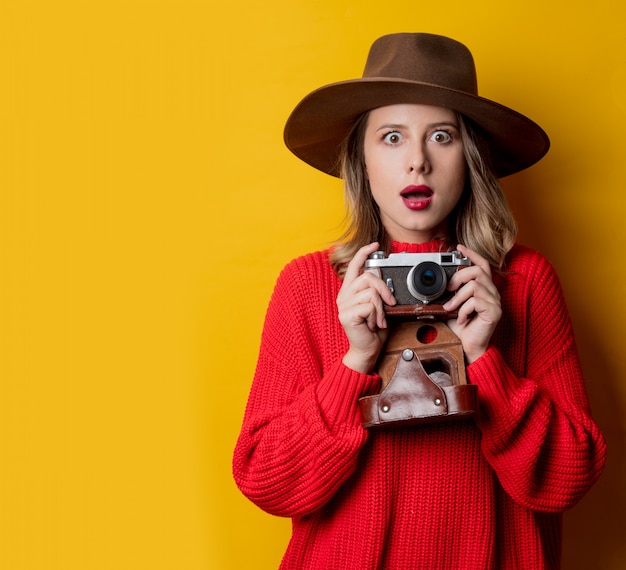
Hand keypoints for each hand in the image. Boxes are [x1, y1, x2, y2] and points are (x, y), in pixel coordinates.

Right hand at [337, 242, 396, 372]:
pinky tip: (374, 324)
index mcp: (349, 291)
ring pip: (371, 292)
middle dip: (385, 289)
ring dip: (381, 308)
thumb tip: (383, 276)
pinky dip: (378, 316)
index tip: (375, 244)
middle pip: (368, 277)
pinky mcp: (347, 315)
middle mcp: (344, 295)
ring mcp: (343, 305)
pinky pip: (370, 305)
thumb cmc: (374, 330)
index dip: (364, 253)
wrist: (367, 350)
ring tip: (379, 319)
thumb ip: (378, 291)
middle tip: (390, 303)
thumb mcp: (379, 306)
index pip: (354, 265)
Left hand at [443, 244, 501, 363]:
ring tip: (451, 309)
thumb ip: (452, 293)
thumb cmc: (462, 328)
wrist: (469, 346)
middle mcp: (493, 293)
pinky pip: (475, 301)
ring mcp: (495, 302)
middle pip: (477, 271)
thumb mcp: (454, 305)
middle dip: (459, 277)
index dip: (472, 254)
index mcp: (485, 288)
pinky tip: (462, 319)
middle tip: (449, 289)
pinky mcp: (494, 312)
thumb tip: (439, 283)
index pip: (482, 265)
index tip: (459, 247)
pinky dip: (464, 310)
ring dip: (458, 297)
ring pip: (474, 286)